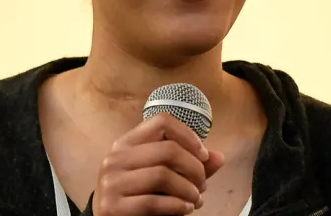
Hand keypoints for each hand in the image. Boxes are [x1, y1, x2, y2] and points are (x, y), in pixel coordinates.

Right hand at [92, 113, 225, 214]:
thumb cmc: (139, 196)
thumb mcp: (164, 177)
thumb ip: (189, 166)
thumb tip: (219, 157)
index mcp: (126, 143)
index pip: (161, 122)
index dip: (188, 136)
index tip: (204, 155)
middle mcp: (115, 158)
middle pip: (167, 149)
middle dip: (194, 169)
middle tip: (202, 185)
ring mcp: (110, 182)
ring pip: (162, 175)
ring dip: (188, 190)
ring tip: (195, 200)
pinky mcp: (111, 207)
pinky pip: (153, 202)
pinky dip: (177, 206)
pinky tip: (186, 208)